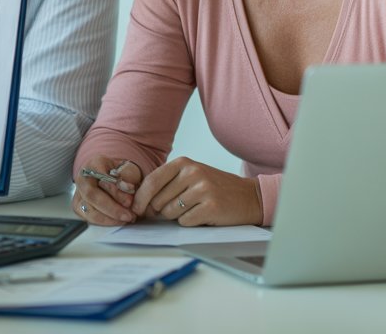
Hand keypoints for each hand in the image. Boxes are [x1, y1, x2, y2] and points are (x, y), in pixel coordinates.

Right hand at [71, 155, 141, 224]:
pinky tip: (119, 221)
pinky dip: (106, 222)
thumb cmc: (120, 172)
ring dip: (110, 218)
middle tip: (129, 215)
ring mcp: (78, 193)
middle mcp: (82, 178)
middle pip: (92, 195)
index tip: (131, 194)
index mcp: (93, 164)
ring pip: (89, 210)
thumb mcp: (127, 168)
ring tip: (127, 218)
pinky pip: (90, 218)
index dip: (115, 188)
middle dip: (112, 208)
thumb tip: (128, 189)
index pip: (100, 176)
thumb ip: (128, 176)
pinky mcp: (79, 207)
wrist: (111, 176)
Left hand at [132, 156, 263, 225]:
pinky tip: (202, 215)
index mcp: (184, 162)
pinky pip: (185, 222)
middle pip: (159, 200)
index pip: (152, 181)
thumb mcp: (192, 176)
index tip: (136, 209)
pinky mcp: (211, 206)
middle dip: (161, 210)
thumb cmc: (215, 188)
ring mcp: (202, 189)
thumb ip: (167, 184)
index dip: (140, 198)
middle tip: (177, 209)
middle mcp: (192, 172)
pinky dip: (190, 223)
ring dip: (177, 216)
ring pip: (170, 212)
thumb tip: (141, 204)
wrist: (249, 197)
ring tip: (193, 209)